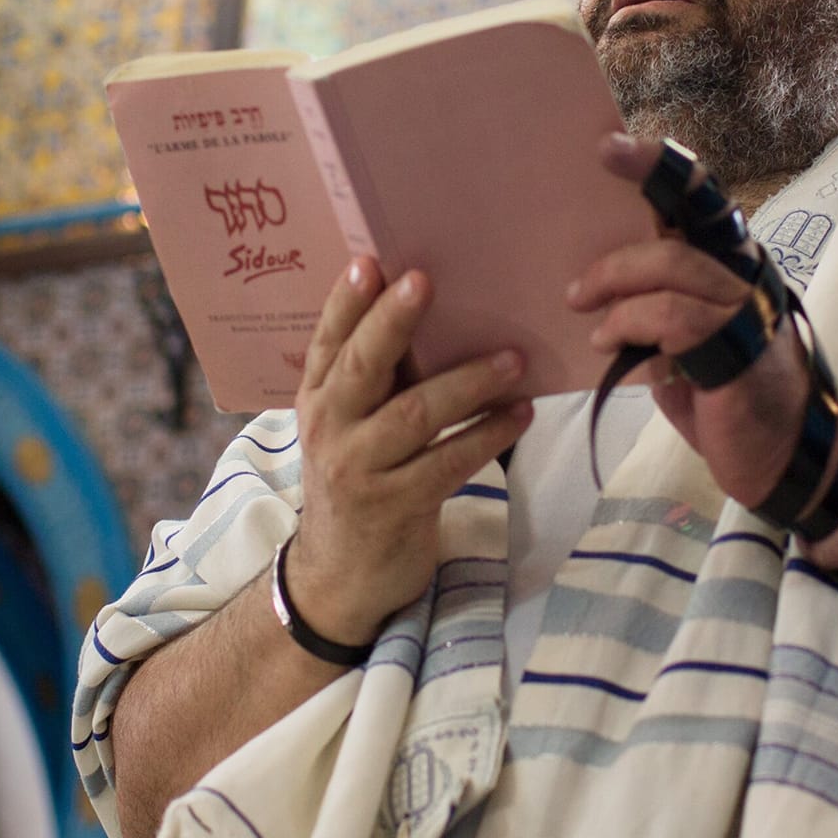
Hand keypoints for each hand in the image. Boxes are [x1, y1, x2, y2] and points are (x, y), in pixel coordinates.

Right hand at [288, 258, 532, 647]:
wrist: (339, 577)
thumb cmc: (358, 480)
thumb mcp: (347, 427)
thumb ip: (374, 378)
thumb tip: (434, 311)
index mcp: (316, 398)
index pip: (327, 340)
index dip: (346, 301)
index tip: (370, 261)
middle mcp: (330, 428)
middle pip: (363, 367)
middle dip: (393, 321)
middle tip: (425, 281)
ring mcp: (360, 470)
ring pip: (415, 415)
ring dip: (468, 382)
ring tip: (513, 358)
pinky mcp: (396, 506)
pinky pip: (450, 462)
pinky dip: (488, 435)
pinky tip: (520, 414)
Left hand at [567, 134, 808, 509]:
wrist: (784, 461)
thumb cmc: (727, 401)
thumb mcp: (683, 345)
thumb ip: (654, 309)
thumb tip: (592, 290)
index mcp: (731, 265)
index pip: (702, 198)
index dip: (661, 164)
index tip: (611, 145)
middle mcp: (745, 273)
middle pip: (693, 210)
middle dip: (643, 179)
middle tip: (598, 165)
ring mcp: (747, 308)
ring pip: (672, 262)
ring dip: (614, 279)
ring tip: (579, 303)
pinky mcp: (740, 348)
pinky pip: (673, 316)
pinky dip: (630, 323)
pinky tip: (605, 343)